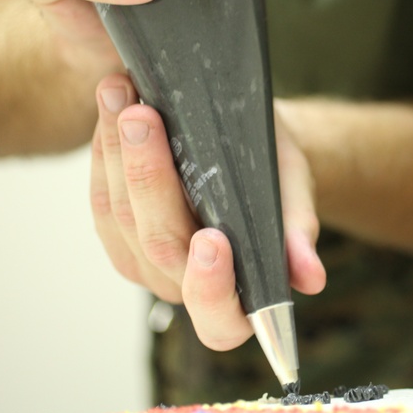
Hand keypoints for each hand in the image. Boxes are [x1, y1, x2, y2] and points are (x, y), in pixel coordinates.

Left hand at [91, 74, 325, 349]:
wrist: (251, 154)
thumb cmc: (276, 178)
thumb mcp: (295, 194)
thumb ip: (297, 234)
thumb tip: (312, 278)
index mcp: (239, 296)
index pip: (219, 317)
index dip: (212, 287)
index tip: (214, 239)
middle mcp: (185, 287)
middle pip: (160, 245)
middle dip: (149, 177)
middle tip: (145, 119)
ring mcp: (145, 263)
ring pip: (120, 217)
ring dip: (117, 151)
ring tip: (123, 95)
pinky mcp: (115, 234)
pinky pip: (100, 199)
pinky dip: (104, 150)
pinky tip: (111, 108)